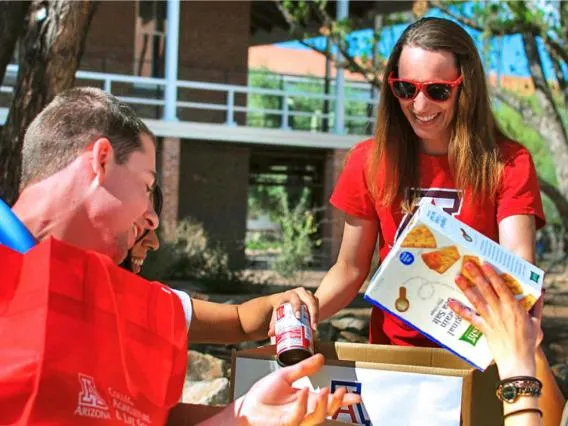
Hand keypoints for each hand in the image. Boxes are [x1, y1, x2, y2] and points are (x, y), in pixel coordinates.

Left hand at [236, 354, 360, 425]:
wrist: (246, 405)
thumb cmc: (263, 394)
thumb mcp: (285, 375)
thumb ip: (304, 368)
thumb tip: (321, 357)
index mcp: (305, 400)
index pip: (327, 400)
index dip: (342, 399)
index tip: (356, 396)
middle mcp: (303, 411)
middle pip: (326, 411)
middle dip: (337, 404)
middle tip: (342, 393)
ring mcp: (295, 419)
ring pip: (316, 418)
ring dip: (323, 405)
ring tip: (326, 390)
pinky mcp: (285, 424)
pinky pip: (297, 416)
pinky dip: (302, 404)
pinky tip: (303, 391)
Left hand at [268, 287, 318, 335]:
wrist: (287, 300)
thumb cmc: (281, 308)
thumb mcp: (277, 313)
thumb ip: (274, 323)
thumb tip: (270, 333)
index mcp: (289, 294)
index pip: (294, 299)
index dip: (296, 307)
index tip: (298, 317)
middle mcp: (300, 292)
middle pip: (309, 301)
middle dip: (312, 314)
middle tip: (312, 327)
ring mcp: (307, 294)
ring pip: (315, 303)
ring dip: (316, 315)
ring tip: (314, 328)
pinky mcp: (313, 297)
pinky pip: (317, 305)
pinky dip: (317, 315)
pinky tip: (314, 324)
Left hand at [448, 262, 542, 378]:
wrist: (518, 361)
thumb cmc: (529, 342)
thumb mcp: (536, 322)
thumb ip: (536, 306)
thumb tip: (540, 292)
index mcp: (514, 308)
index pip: (501, 287)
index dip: (492, 274)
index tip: (485, 263)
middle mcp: (500, 311)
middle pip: (486, 290)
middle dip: (477, 276)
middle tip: (468, 264)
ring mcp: (490, 319)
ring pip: (476, 300)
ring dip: (466, 288)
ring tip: (457, 278)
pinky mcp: (483, 328)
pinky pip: (469, 317)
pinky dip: (459, 310)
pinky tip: (450, 302)